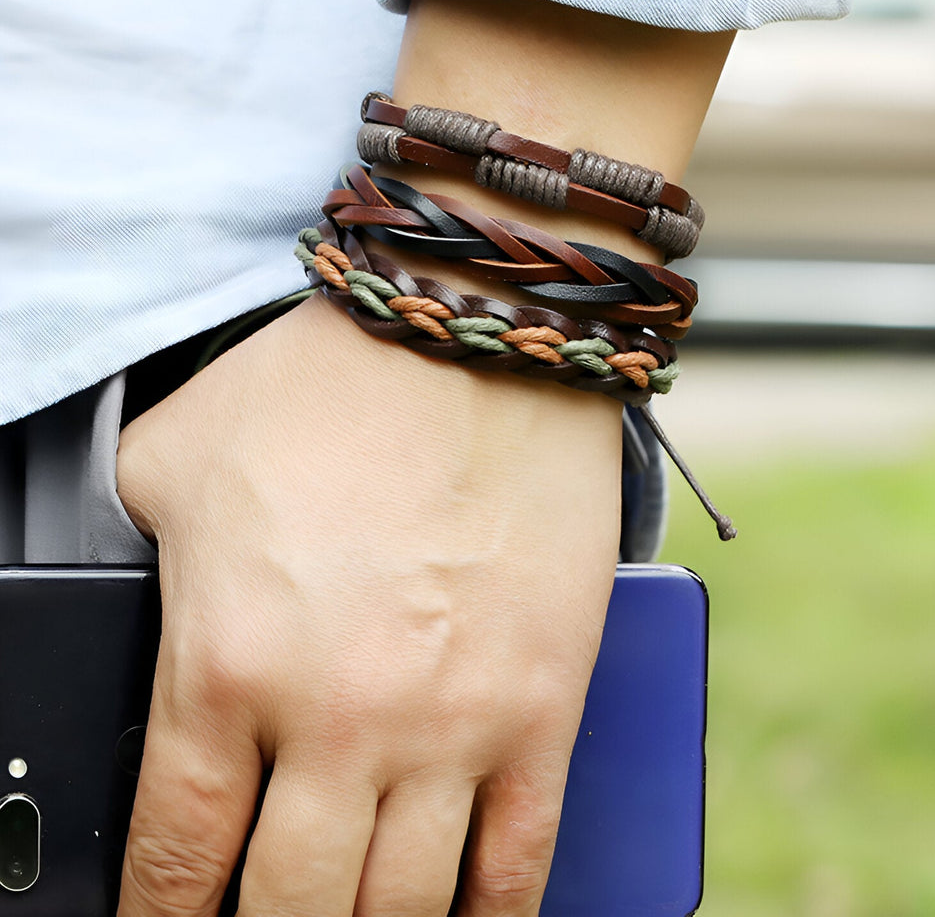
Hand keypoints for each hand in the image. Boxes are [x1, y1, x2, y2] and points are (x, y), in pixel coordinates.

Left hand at [115, 292, 621, 915]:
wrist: (471, 334)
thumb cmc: (326, 384)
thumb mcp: (175, 457)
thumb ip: (131, 554)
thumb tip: (140, 607)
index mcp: (227, 663)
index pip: (178, 856)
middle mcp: (339, 716)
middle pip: (289, 910)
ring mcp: (453, 721)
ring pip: (403, 909)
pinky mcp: (543, 706)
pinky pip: (521, 860)